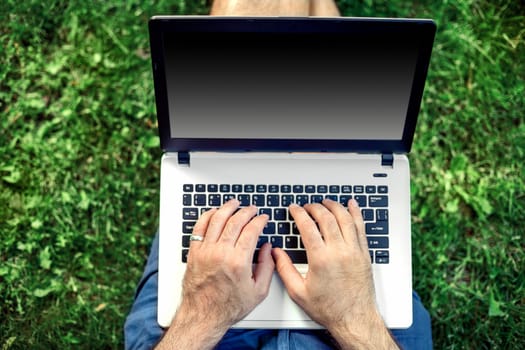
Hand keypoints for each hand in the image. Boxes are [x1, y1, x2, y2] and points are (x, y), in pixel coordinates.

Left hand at [157, 199, 273, 349]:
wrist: (203, 315)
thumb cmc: (229, 306)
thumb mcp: (259, 291)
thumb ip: (268, 267)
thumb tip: (268, 249)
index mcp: (239, 262)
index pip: (251, 230)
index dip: (260, 220)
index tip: (263, 218)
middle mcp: (221, 253)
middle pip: (235, 221)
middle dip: (247, 211)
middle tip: (252, 209)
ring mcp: (206, 251)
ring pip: (217, 219)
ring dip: (227, 208)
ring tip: (234, 204)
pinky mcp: (194, 253)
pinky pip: (199, 227)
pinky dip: (208, 216)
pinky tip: (214, 212)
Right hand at [272, 199, 397, 348]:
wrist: (354, 319)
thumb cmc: (329, 308)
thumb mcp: (298, 292)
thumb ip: (284, 269)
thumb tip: (275, 253)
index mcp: (321, 259)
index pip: (308, 226)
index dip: (299, 213)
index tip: (294, 208)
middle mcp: (339, 252)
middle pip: (327, 218)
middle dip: (315, 207)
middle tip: (307, 206)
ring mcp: (354, 251)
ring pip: (345, 219)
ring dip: (334, 206)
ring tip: (325, 202)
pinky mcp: (364, 254)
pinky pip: (361, 227)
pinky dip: (356, 213)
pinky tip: (352, 205)